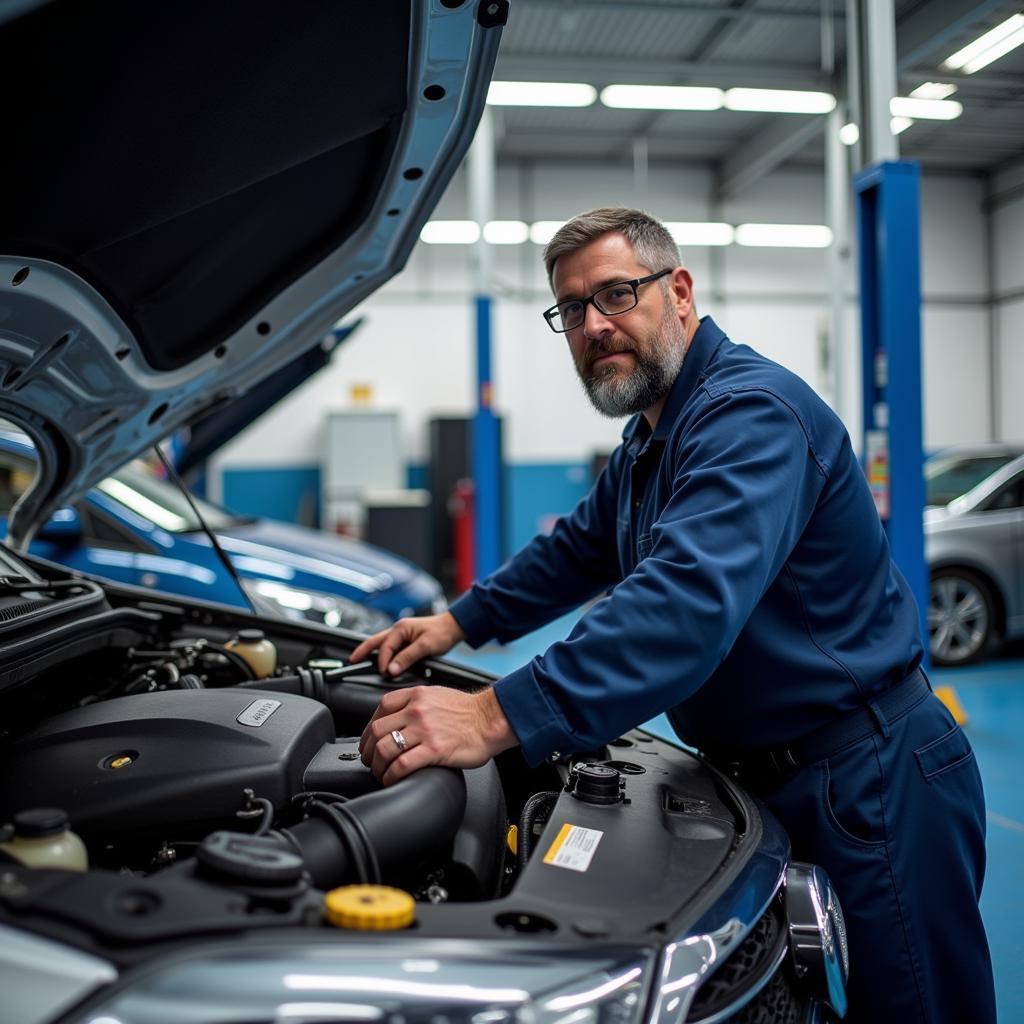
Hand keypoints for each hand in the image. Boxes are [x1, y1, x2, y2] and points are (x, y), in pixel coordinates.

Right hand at [349, 612, 465, 676]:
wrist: (454, 627)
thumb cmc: (442, 633)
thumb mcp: (426, 646)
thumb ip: (408, 657)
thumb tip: (392, 669)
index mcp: (401, 628)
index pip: (385, 646)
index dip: (383, 661)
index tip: (384, 672)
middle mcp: (398, 630)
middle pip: (375, 641)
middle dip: (362, 650)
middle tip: (351, 660)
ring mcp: (401, 634)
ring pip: (380, 644)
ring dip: (370, 652)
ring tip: (358, 660)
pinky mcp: (405, 640)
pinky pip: (389, 647)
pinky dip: (382, 654)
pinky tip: (379, 661)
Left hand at [358, 685, 516, 784]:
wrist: (491, 720)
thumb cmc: (468, 711)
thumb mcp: (437, 695)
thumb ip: (415, 703)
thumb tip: (397, 718)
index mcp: (417, 695)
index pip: (380, 709)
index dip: (369, 728)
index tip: (369, 740)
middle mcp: (417, 710)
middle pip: (377, 731)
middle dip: (368, 750)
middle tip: (370, 761)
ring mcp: (425, 730)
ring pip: (384, 749)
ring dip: (377, 766)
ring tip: (380, 773)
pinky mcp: (433, 750)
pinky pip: (401, 765)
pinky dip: (391, 775)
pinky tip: (392, 779)